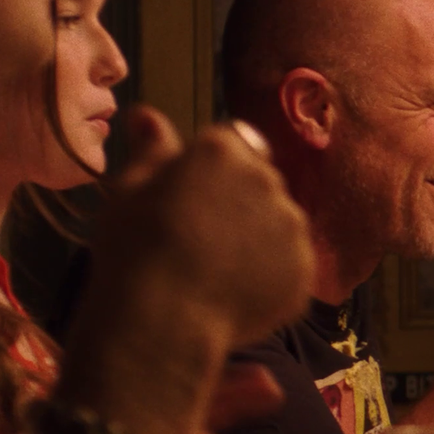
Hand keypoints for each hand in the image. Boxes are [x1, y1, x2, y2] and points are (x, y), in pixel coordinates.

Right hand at [93, 109, 313, 344]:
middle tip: (202, 236)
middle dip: (238, 200)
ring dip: (259, 235)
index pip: (232, 142)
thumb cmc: (134, 250)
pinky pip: (291, 262)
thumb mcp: (128, 191)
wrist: (164, 319)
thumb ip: (151, 151)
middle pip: (260, 180)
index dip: (211, 169)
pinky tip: (237, 290)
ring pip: (279, 221)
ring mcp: (292, 224)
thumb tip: (146, 114)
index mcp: (222, 151)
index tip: (191, 197)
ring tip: (219, 268)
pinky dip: (272, 273)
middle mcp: (267, 179)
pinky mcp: (305, 267)